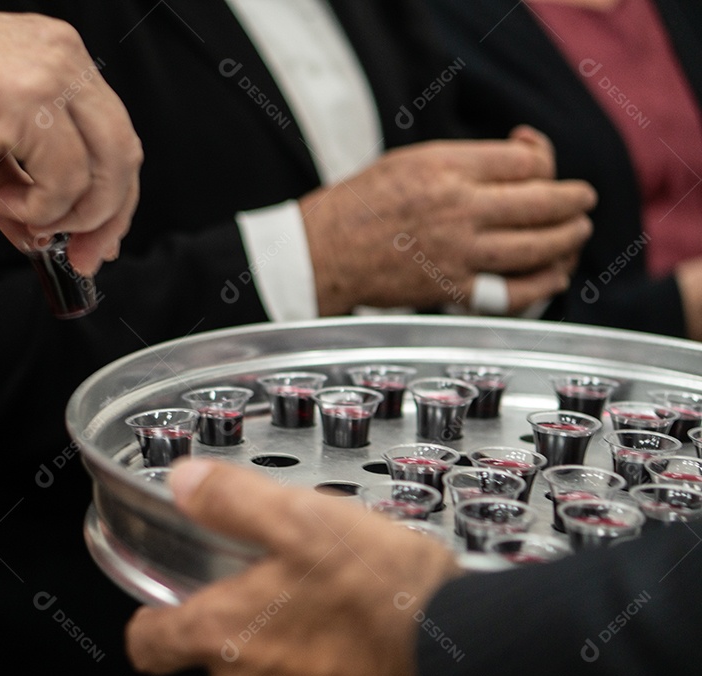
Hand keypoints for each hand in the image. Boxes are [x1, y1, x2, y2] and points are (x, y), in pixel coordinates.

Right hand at [0, 7, 142, 275]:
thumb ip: (20, 188)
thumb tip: (40, 238)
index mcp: (60, 54)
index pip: (114, 135)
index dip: (113, 195)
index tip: (100, 237)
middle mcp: (65, 56)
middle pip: (124, 155)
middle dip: (107, 219)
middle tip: (84, 257)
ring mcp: (53, 76)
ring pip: (105, 171)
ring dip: (71, 216)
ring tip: (26, 220)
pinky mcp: (33, 103)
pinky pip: (67, 180)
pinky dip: (43, 208)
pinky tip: (5, 202)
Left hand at [126, 460, 460, 675]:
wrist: (464, 658)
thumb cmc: (384, 596)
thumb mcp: (301, 520)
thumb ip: (230, 500)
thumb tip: (184, 482)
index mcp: (221, 636)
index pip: (147, 643)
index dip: (154, 620)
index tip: (171, 602)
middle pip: (213, 659)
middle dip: (240, 625)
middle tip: (282, 588)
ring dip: (285, 649)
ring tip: (329, 611)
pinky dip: (322, 674)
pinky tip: (356, 642)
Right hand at [300, 126, 595, 314]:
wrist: (322, 252)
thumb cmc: (362, 203)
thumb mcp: (410, 159)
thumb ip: (465, 159)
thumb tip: (521, 157)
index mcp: (445, 167)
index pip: (526, 160)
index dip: (545, 159)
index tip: (542, 163)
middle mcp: (458, 207)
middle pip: (544, 201)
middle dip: (574, 200)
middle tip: (582, 199)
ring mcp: (458, 251)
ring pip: (539, 245)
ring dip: (569, 238)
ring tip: (576, 232)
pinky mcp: (453, 289)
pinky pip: (516, 289)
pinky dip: (544, 282)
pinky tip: (554, 273)